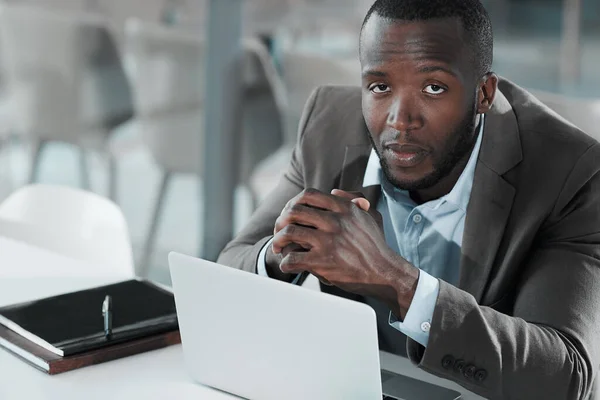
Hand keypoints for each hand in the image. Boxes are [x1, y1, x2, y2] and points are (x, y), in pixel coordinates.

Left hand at [272, 188, 418, 317]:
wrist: (385, 273)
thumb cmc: (376, 246)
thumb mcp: (370, 216)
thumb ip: (353, 200)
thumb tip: (333, 191)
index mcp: (344, 208)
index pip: (308, 195)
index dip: (293, 202)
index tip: (289, 213)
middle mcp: (335, 221)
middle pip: (294, 211)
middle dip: (281, 221)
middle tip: (279, 231)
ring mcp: (328, 241)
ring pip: (289, 232)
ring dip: (278, 240)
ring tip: (278, 248)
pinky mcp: (323, 262)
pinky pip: (292, 258)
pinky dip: (285, 263)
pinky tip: (287, 266)